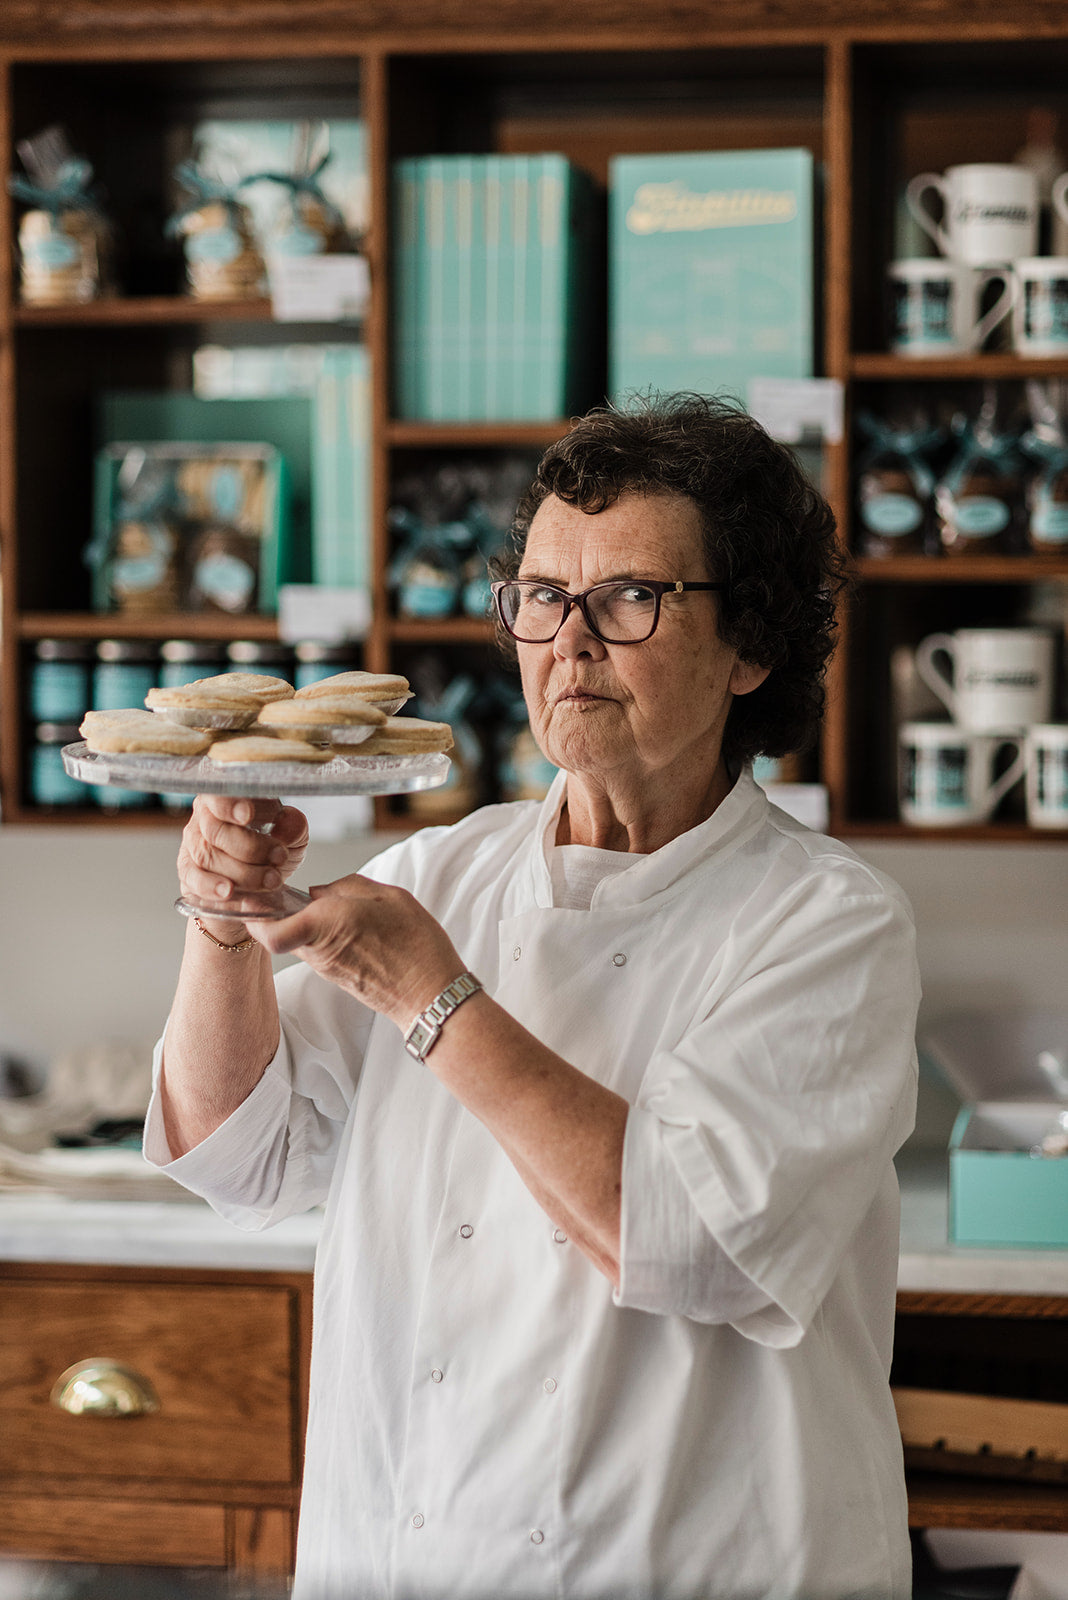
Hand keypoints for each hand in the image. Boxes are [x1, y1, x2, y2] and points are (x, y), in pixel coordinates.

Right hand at [177, 795, 308, 918]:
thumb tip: (288, 821)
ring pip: (207, 856)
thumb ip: (294, 826)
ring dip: (242, 872)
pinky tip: (228, 892)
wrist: (264, 880)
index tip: (247, 815)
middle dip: (251, 848)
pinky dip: (211, 886)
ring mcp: (193, 845)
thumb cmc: (274, 849)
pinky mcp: (189, 873)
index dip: (230, 805)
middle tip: (279, 857)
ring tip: (271, 880)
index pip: (219, 795)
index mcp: (227, 798)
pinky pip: (193, 879)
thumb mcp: (292, 835)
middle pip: (215, 830)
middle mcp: (204, 818)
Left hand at [247, 873, 464, 1029]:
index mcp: (328, 921)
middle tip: (286, 889)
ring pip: (296, 939)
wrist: (430, 995)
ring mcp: (325, 966)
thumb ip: (348, 887)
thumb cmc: (416, 945)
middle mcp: (319, 947)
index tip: (256, 895)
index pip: (270, 930)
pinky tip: (345, 924)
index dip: (255, 914)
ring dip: (301, 922)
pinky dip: (320, 936)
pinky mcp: (335, 976)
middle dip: (275, 910)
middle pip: (277, 931)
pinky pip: (315, 950)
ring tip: (328, 904)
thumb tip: (320, 891)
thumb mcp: (389, 895)